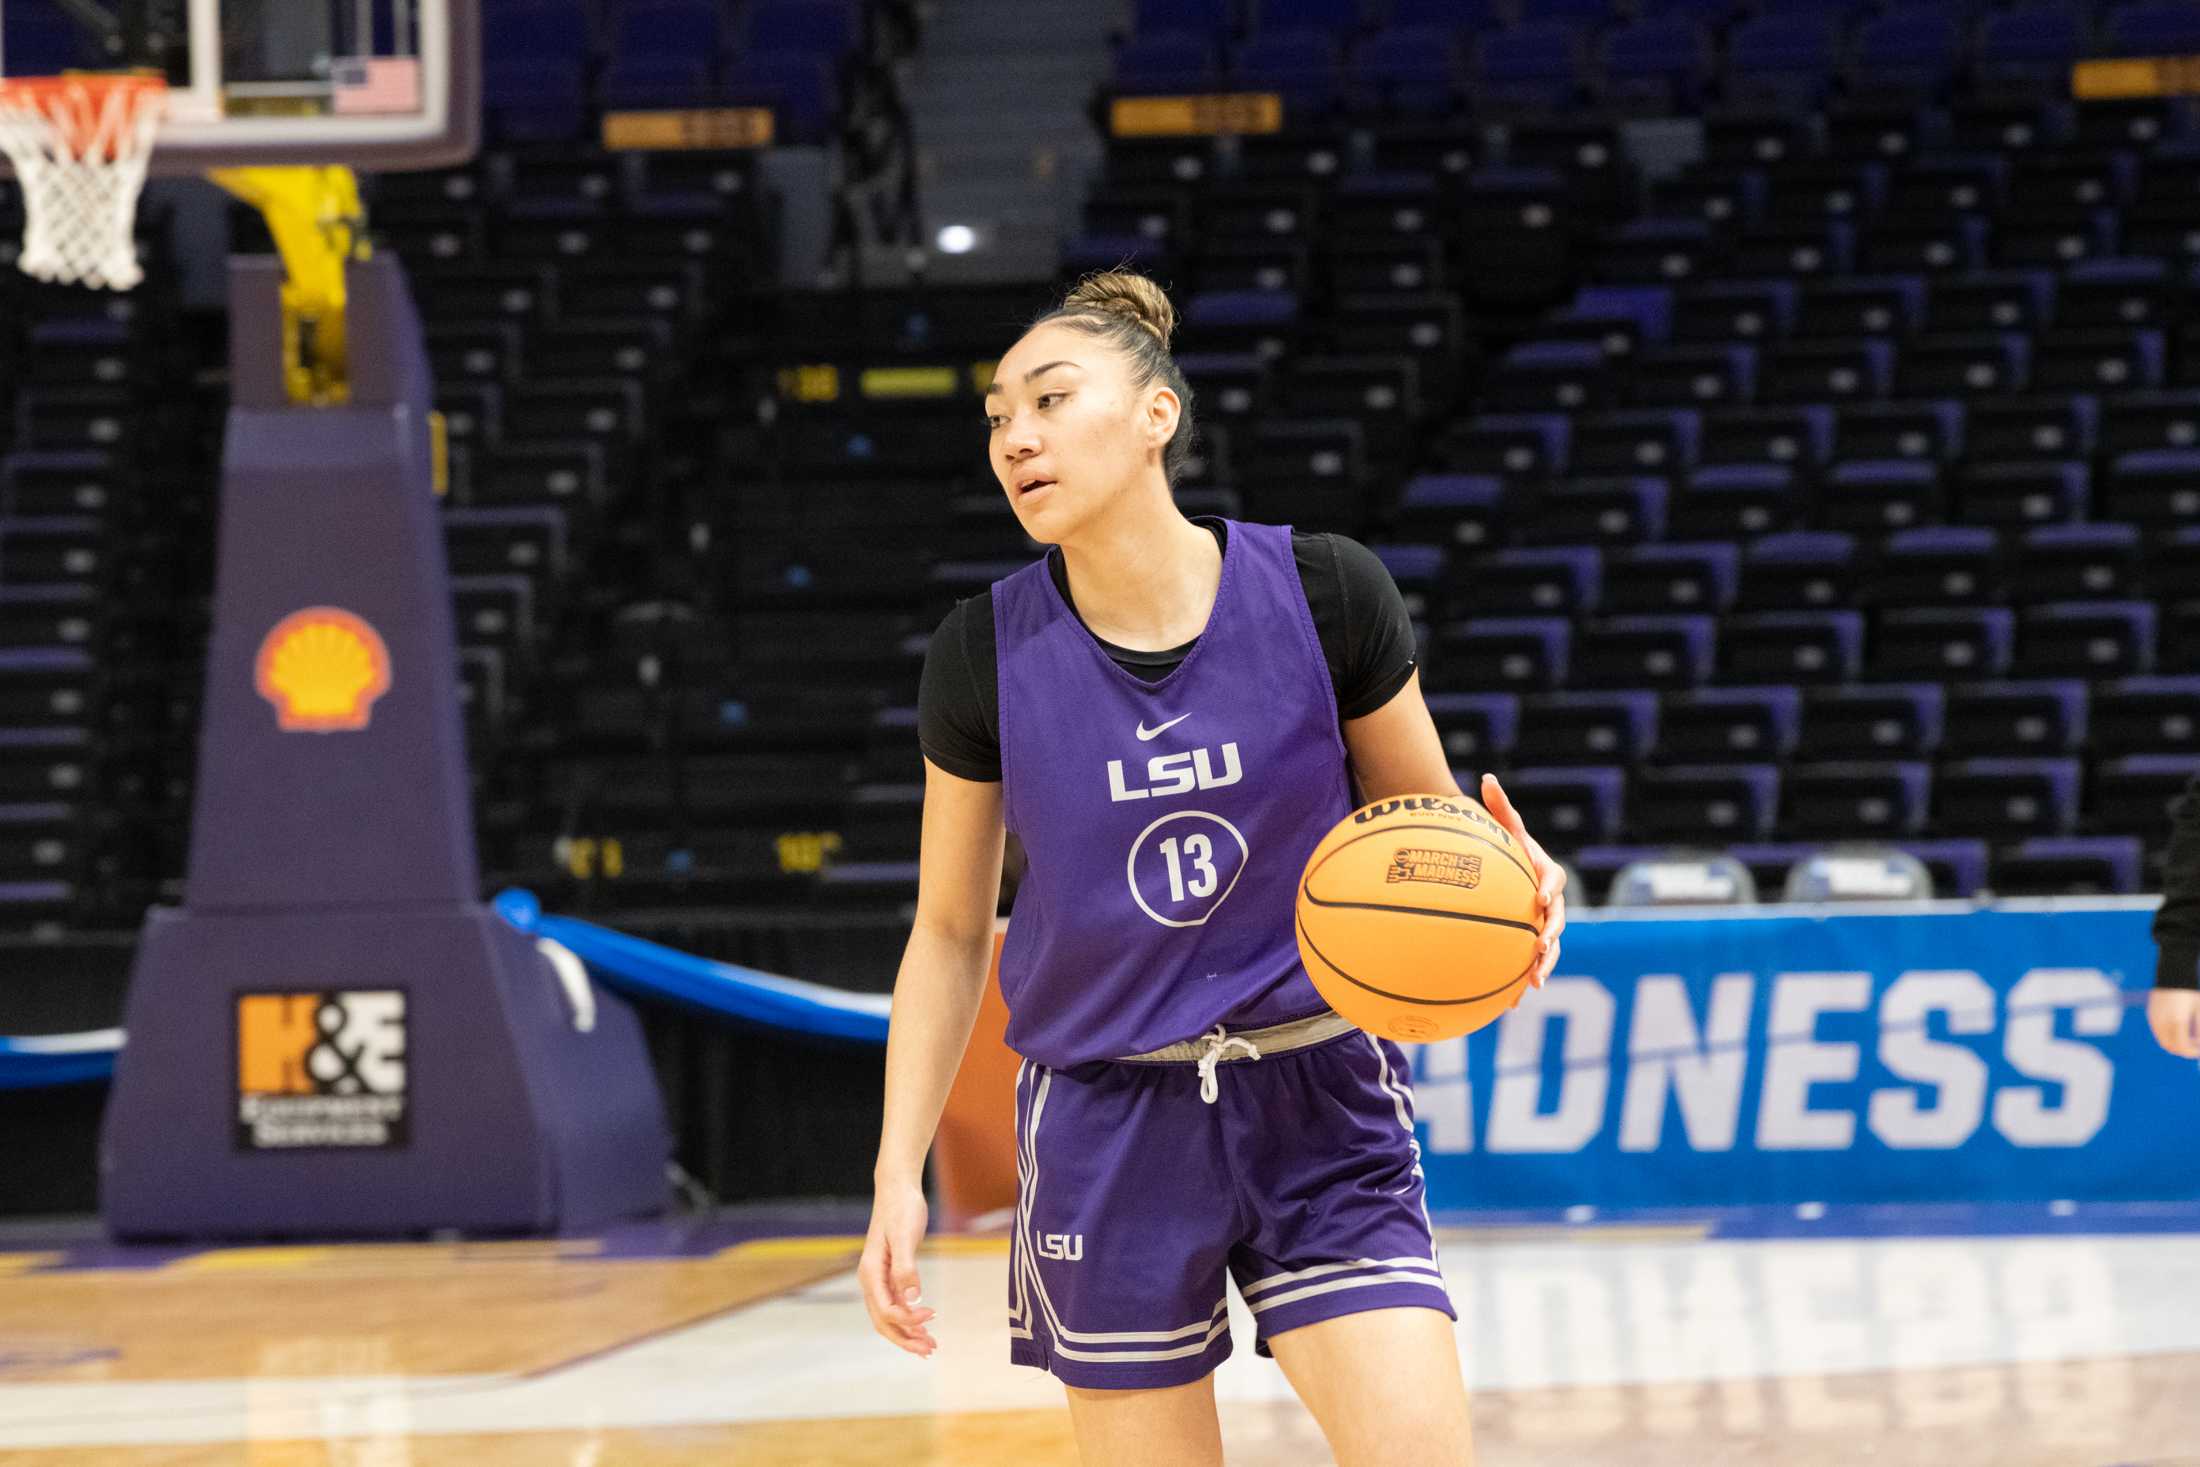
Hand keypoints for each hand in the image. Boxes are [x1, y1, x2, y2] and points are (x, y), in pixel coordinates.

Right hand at [859, 1177, 935, 1355]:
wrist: (898, 1189)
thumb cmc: (902, 1209)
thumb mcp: (905, 1236)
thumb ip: (906, 1269)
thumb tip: (912, 1301)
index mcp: (870, 1273)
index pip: (885, 1310)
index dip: (908, 1320)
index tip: (932, 1315)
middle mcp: (870, 1281)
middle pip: (883, 1322)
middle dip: (905, 1339)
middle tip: (931, 1349)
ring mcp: (879, 1279)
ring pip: (888, 1317)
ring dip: (907, 1333)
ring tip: (930, 1346)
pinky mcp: (889, 1275)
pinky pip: (895, 1305)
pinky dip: (908, 1319)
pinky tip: (924, 1325)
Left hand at [1481, 773, 1566, 991]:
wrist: (1508, 872)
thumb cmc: (1506, 848)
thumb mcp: (1504, 827)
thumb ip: (1499, 807)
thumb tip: (1487, 777)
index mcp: (1546, 875)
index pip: (1553, 882)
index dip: (1549, 890)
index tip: (1539, 899)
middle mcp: (1551, 904)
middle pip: (1557, 923)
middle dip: (1551, 937)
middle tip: (1539, 947)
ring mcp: (1543, 927)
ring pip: (1549, 950)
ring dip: (1544, 966)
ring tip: (1532, 984)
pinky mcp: (1530, 946)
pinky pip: (1528, 966)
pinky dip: (1518, 985)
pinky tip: (1506, 1006)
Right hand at [2148, 989, 2199, 1059]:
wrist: (2173, 973)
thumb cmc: (2190, 991)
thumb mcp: (2199, 1010)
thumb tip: (2199, 1043)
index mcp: (2177, 1021)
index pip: (2182, 1047)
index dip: (2192, 1052)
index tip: (2199, 1051)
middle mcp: (2162, 1022)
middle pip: (2170, 1047)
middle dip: (2183, 1050)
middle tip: (2194, 1047)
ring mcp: (2154, 1018)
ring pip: (2163, 1040)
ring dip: (2174, 1043)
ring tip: (2188, 1038)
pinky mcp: (2151, 1014)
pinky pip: (2158, 1032)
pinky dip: (2168, 1036)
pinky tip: (2178, 1029)